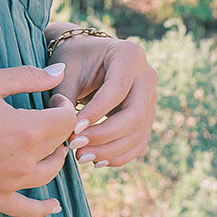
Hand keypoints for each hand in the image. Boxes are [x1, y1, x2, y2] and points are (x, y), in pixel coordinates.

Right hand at [0, 64, 73, 216]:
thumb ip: (27, 77)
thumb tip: (60, 74)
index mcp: (25, 129)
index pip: (65, 120)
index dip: (64, 106)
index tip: (52, 99)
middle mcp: (23, 161)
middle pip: (58, 146)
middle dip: (58, 128)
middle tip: (47, 116)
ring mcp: (10, 184)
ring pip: (48, 175)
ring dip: (55, 159)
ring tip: (50, 146)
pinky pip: (27, 210)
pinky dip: (44, 209)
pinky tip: (54, 206)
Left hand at [44, 28, 156, 168]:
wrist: (86, 56)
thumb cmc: (73, 59)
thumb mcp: (66, 72)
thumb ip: (64, 98)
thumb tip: (66, 130)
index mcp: (130, 55)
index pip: (117, 90)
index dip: (96, 113)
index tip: (73, 130)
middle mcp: (147, 76)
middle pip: (135, 115)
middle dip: (105, 135)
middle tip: (76, 147)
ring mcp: (151, 98)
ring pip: (138, 133)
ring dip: (110, 150)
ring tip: (81, 157)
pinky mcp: (147, 117)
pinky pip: (139, 142)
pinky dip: (119, 155)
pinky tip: (96, 161)